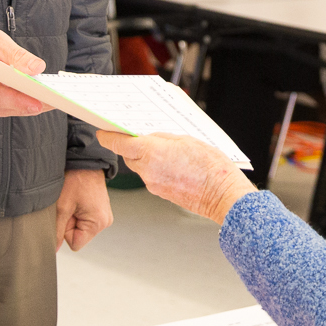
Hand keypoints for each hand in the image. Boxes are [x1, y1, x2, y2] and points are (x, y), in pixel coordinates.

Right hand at [0, 26, 51, 118]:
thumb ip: (15, 54)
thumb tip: (36, 67)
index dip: (18, 100)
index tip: (37, 102)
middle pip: (11, 105)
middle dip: (36, 102)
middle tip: (59, 99)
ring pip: (19, 109)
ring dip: (39, 102)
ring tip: (60, 97)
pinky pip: (20, 108)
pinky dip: (35, 101)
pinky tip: (50, 95)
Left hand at [55, 168, 112, 250]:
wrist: (85, 162)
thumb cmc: (75, 180)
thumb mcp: (62, 206)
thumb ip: (57, 230)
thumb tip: (55, 248)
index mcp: (98, 223)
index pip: (75, 243)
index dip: (66, 231)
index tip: (67, 214)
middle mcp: (105, 222)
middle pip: (79, 236)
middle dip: (70, 223)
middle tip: (70, 205)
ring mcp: (104, 216)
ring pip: (81, 228)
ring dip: (73, 217)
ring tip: (75, 201)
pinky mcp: (101, 211)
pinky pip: (85, 220)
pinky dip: (78, 213)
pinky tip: (79, 200)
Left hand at [98, 131, 253, 223]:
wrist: (222, 195)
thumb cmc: (210, 166)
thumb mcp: (187, 139)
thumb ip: (163, 137)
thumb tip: (149, 137)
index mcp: (151, 152)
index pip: (118, 143)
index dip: (108, 135)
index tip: (103, 131)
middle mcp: (147, 170)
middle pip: (129, 154)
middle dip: (133, 144)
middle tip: (144, 135)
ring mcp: (153, 184)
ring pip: (140, 166)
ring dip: (147, 157)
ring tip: (168, 151)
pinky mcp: (161, 193)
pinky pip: (151, 176)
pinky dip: (156, 169)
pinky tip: (173, 165)